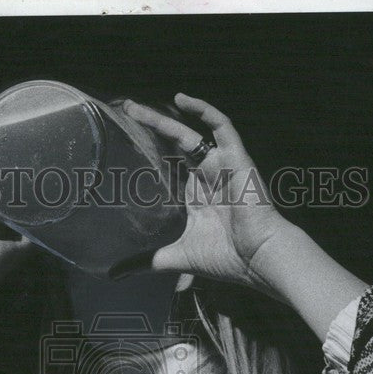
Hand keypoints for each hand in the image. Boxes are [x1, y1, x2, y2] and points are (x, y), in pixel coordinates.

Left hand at [123, 93, 291, 291]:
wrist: (258, 258)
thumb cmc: (225, 259)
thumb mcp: (175, 258)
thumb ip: (147, 261)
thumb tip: (114, 274)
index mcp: (195, 197)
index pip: (167, 168)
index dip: (148, 154)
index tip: (121, 145)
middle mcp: (206, 178)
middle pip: (173, 146)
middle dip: (149, 130)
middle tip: (124, 114)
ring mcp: (220, 166)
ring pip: (188, 134)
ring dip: (162, 120)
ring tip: (133, 108)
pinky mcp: (236, 158)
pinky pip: (221, 126)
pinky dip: (204, 110)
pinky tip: (181, 99)